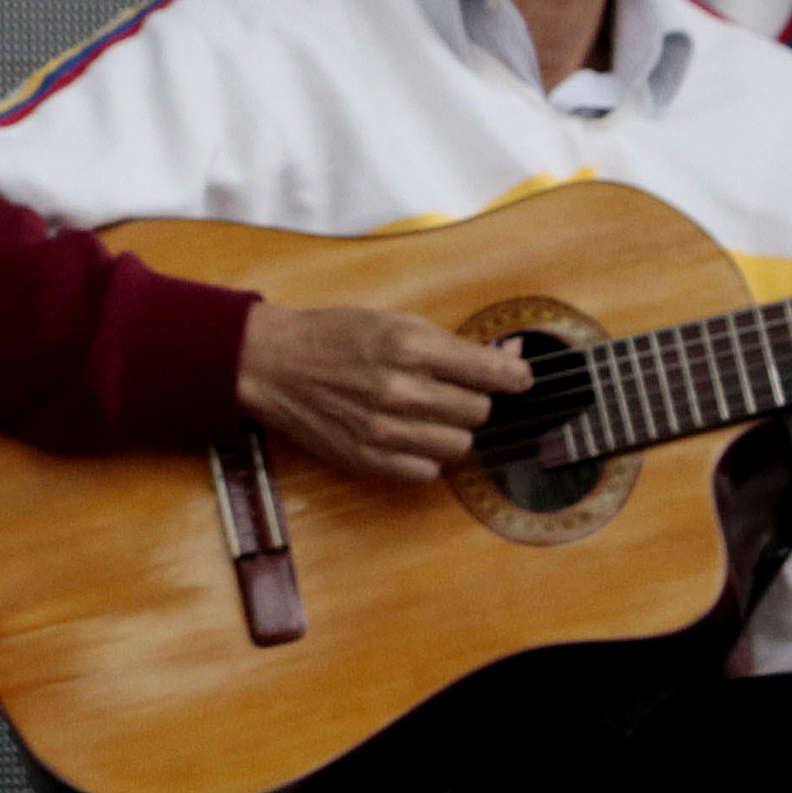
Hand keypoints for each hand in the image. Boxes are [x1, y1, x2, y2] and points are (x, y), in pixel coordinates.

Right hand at [234, 302, 533, 485]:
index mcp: (409, 346)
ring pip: (459, 445)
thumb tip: (512, 358)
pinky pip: (426, 471)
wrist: (272, 363)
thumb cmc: (333, 335)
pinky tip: (406, 434)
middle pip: (479, 412)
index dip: (515, 377)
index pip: (492, 373)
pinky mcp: (367, 459)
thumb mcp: (393, 321)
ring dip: (450, 429)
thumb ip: (452, 344)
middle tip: (449, 388)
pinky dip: (424, 455)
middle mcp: (400, 390)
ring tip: (425, 412)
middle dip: (472, 399)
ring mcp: (384, 430)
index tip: (518, 378)